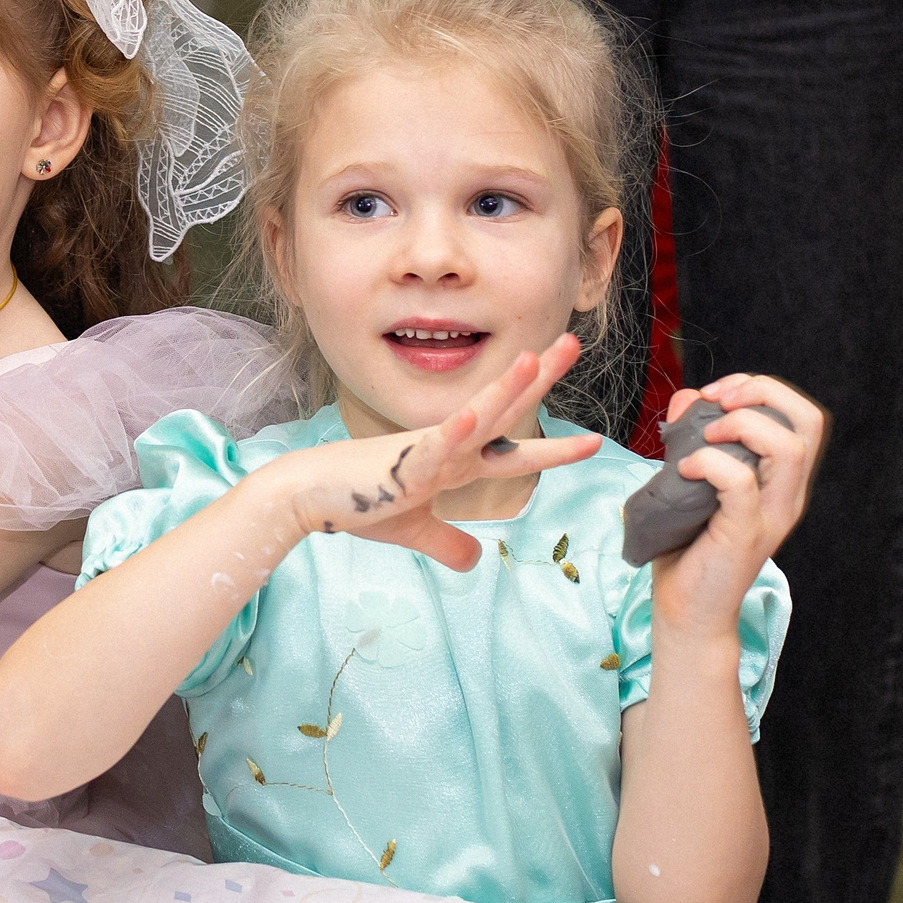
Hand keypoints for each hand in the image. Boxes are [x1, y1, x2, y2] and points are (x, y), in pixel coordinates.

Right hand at [262, 336, 601, 569]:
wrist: (308, 496)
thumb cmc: (356, 504)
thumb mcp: (414, 532)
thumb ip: (448, 543)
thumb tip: (474, 561)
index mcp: (454, 462)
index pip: (513, 449)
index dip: (555, 448)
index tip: (593, 440)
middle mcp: (449, 448)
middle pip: (505, 410)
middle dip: (540, 378)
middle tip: (573, 341)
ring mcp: (427, 452)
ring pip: (476, 416)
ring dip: (505, 389)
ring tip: (535, 359)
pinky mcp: (402, 465)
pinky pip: (433, 447)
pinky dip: (453, 433)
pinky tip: (470, 417)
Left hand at [648, 374, 824, 638]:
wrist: (686, 610)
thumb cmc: (686, 545)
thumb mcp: (689, 478)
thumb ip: (692, 437)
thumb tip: (690, 397)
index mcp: (782, 479)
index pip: (804, 416)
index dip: (764, 388)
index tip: (717, 392)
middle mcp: (787, 495)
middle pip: (810, 421)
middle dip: (762, 392)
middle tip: (716, 400)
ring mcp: (771, 516)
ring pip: (789, 448)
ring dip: (741, 425)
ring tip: (702, 436)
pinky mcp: (746, 535)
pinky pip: (742, 484)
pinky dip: (710, 463)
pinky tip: (684, 468)